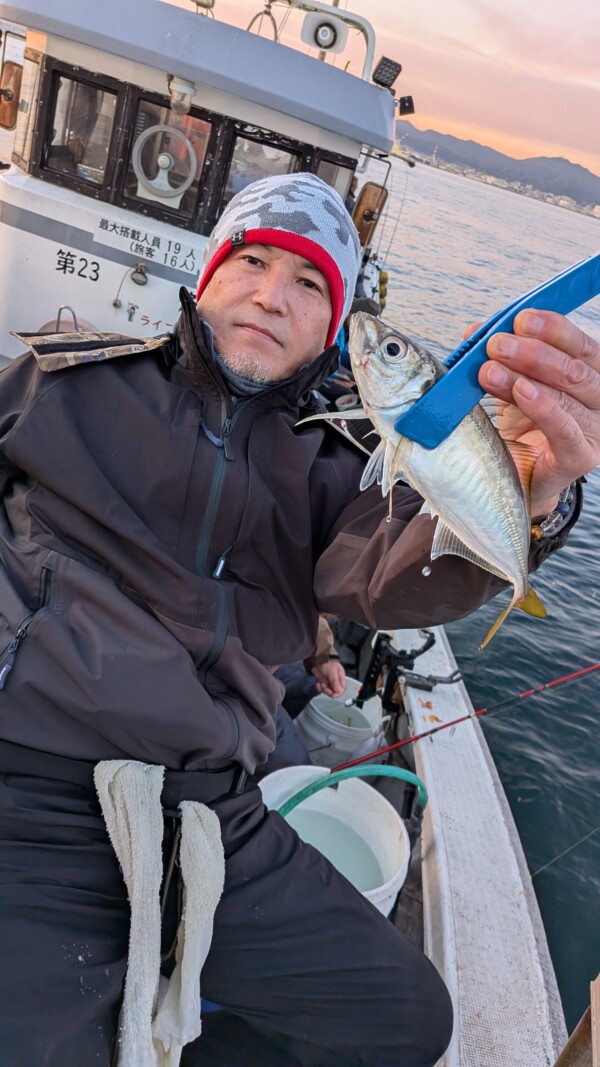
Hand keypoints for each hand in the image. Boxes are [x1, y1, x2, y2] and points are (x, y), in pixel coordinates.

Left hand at [311, 659, 346, 698]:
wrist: (317, 659)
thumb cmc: (327, 663)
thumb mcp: (332, 672)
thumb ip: (335, 681)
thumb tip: (339, 691)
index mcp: (340, 678)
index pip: (342, 688)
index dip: (338, 693)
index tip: (333, 694)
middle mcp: (335, 681)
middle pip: (335, 691)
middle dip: (329, 692)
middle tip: (325, 688)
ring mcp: (328, 682)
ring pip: (328, 691)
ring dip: (323, 689)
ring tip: (321, 684)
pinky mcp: (322, 682)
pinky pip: (321, 689)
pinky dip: (319, 688)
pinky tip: (317, 684)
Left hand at [476, 310, 599, 517]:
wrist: (517, 478)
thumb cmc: (522, 427)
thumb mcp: (512, 384)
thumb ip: (501, 357)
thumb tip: (476, 331)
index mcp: (591, 376)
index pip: (581, 346)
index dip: (554, 329)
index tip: (521, 319)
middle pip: (573, 369)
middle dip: (532, 352)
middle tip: (497, 344)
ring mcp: (594, 431)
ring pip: (565, 396)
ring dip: (525, 376)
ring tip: (490, 369)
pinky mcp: (580, 457)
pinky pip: (564, 429)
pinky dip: (542, 407)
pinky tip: (521, 391)